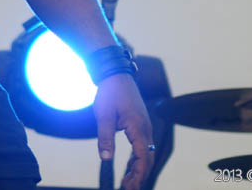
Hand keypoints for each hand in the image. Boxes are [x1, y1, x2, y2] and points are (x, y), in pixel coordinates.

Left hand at [93, 73, 154, 189]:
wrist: (115, 73)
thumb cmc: (110, 91)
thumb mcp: (103, 115)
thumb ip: (105, 137)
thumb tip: (106, 159)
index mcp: (138, 127)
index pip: (143, 157)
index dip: (138, 174)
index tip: (131, 186)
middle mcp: (146, 128)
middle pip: (147, 158)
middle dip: (139, 175)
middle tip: (127, 188)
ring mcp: (144, 126)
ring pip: (146, 153)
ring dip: (138, 168)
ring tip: (128, 181)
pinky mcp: (140, 124)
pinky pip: (142, 145)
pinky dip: (138, 158)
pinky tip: (131, 166)